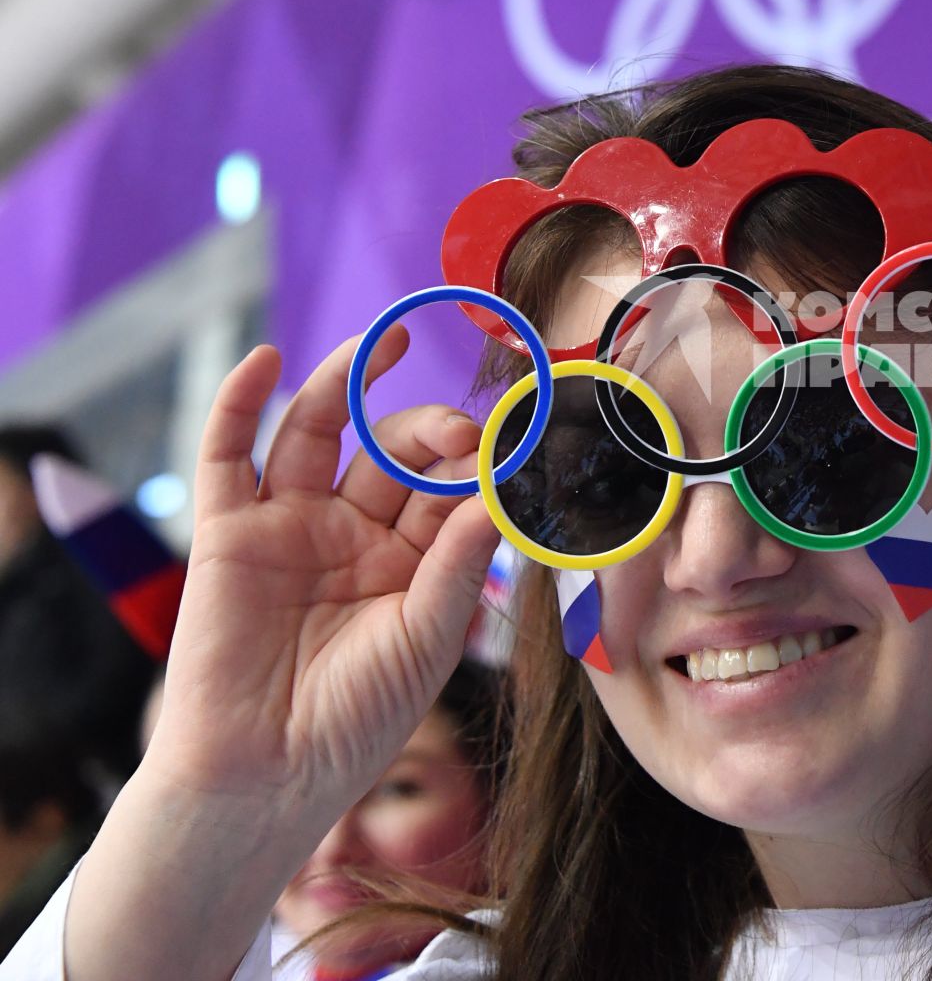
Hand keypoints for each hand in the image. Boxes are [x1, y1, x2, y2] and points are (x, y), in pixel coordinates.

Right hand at [146, 332, 499, 812]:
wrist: (265, 779)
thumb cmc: (356, 720)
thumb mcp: (427, 637)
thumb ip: (459, 560)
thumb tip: (499, 489)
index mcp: (414, 560)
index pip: (450, 487)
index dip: (478, 460)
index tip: (514, 439)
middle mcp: (355, 533)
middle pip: (392, 453)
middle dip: (428, 431)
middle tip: (459, 432)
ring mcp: (290, 527)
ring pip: (317, 434)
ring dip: (345, 382)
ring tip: (383, 342)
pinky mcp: (228, 533)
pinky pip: (229, 455)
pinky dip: (240, 403)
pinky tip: (268, 360)